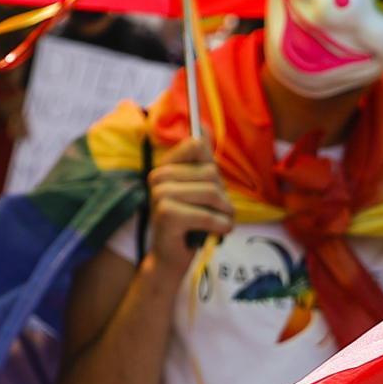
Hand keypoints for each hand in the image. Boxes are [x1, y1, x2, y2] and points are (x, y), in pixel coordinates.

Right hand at [144, 135, 235, 271]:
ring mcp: (159, 194)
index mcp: (165, 167)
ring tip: (220, 222)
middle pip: (210, 171)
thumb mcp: (198, 188)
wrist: (172, 258)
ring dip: (224, 212)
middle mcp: (158, 176)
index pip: (196, 145)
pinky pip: (208, 215)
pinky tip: (218, 232)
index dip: (212, 168)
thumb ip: (201, 158)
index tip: (208, 188)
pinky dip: (220, 226)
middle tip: (216, 212)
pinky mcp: (166, 214)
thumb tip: (204, 124)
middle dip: (222, 195)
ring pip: (212, 192)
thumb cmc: (190, 223)